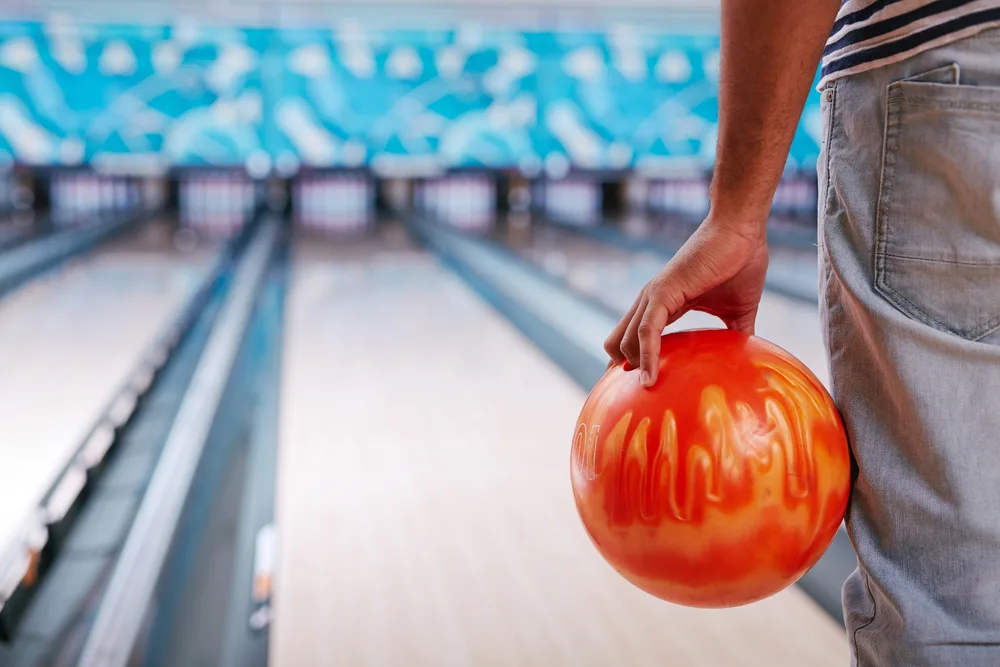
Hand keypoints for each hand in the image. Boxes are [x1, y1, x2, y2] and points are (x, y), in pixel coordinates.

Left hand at [604, 212, 768, 386]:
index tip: (635, 390)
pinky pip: (645, 332)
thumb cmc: (740, 262)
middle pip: (617, 342)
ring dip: (632, 369)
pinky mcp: (662, 293)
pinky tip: (650, 379)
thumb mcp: (738, 310)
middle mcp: (651, 301)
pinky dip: (646, 357)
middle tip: (633, 400)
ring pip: (625, 341)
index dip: (631, 362)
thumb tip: (750, 360)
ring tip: (643, 397)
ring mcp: (652, 297)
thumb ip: (736, 335)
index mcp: (664, 304)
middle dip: (620, 371)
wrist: (742, 231)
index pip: (634, 338)